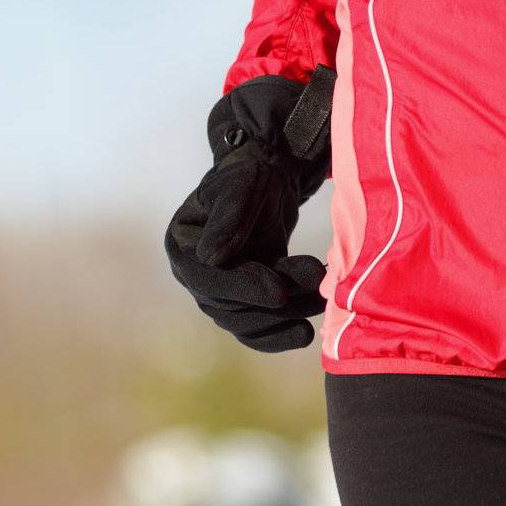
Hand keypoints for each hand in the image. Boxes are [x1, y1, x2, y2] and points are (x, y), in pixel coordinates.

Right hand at [164, 67, 334, 352]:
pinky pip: (258, 323)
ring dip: (285, 317)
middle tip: (315, 297)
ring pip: (248, 317)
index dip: (243, 287)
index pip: (209, 276)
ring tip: (321, 306)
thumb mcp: (243, 182)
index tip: (278, 292)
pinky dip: (279, 331)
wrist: (271, 172)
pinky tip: (305, 334)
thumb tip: (210, 257)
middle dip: (274, 304)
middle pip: (229, 305)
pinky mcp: (245, 294)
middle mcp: (196, 272)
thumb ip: (229, 214)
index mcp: (183, 244)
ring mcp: (220, 287)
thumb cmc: (251, 172)